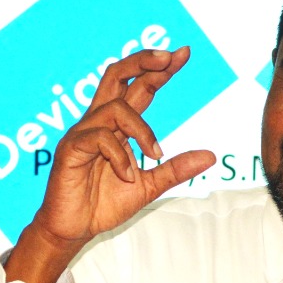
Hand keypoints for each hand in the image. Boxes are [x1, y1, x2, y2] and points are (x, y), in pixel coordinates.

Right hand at [7, 46, 215, 282]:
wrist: (76, 229)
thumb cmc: (105, 203)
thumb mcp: (149, 185)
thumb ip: (175, 169)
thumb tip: (211, 156)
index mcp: (116, 125)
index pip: (139, 86)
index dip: (159, 68)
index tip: (184, 53)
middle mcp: (98, 121)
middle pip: (117, 74)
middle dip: (143, 61)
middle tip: (169, 56)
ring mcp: (83, 132)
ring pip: (115, 109)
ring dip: (142, 130)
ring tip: (155, 154)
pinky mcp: (71, 149)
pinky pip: (100, 138)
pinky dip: (121, 156)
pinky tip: (128, 174)